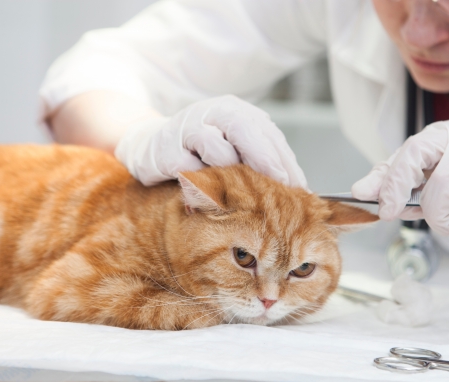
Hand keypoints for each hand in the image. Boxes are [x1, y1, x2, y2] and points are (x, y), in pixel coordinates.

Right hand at [114, 95, 306, 187]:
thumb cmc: (200, 151)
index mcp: (234, 111)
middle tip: (280, 186)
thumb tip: (298, 189)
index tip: (299, 187)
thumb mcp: (231, 148)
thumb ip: (259, 161)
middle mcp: (211, 113)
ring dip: (231, 179)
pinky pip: (191, 173)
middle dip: (264, 160)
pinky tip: (205, 202)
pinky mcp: (166, 151)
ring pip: (218, 152)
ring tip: (237, 198)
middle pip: (243, 130)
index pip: (266, 133)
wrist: (149, 145)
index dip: (284, 160)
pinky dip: (203, 191)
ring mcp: (187, 129)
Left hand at [351, 117, 448, 269]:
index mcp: (443, 133)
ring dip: (443, 215)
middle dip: (402, 189)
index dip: (388, 179)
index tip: (380, 207)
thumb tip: (359, 190)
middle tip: (396, 214)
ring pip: (446, 187)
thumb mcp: (430, 188)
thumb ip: (397, 186)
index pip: (408, 149)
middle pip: (419, 154)